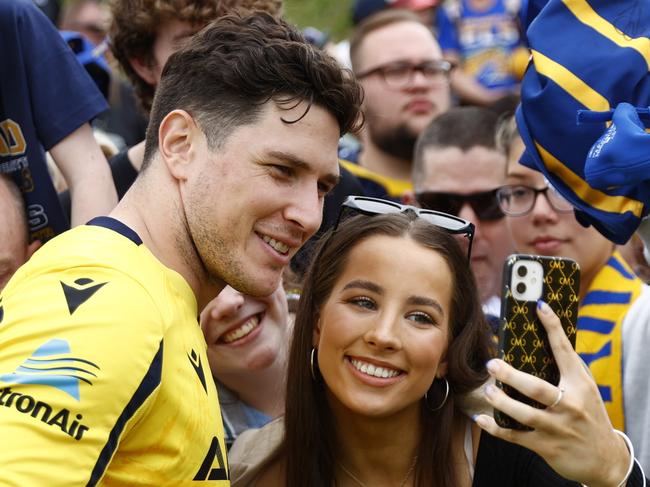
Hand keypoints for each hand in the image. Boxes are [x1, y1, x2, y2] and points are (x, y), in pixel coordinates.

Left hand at [474, 301, 629, 486]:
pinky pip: (515, 437)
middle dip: (511, 376)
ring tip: (489, 390)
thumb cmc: (588, 415)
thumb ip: (565, 370)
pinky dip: (496, 428)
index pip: (565, 352)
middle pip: (537, 389)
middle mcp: (569, 406)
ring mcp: (557, 428)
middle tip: (492, 364)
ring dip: (501, 402)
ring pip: (524, 415)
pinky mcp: (546, 447)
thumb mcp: (585, 390)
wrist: (605, 459)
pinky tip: (481, 418)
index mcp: (580, 385)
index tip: (539, 305)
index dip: (552, 327)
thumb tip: (535, 341)